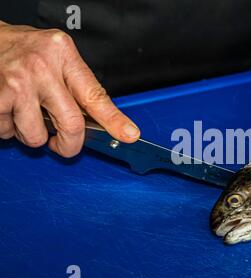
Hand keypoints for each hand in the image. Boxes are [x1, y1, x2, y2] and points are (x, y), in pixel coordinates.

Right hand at [0, 22, 139, 156]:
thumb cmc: (25, 51)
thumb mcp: (58, 56)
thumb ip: (76, 85)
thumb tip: (97, 121)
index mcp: (64, 56)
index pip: (95, 95)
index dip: (114, 120)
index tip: (129, 134)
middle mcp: (42, 68)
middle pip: (71, 124)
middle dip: (69, 145)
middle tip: (63, 145)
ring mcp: (18, 83)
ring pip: (36, 135)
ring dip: (32, 135)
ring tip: (27, 116)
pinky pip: (8, 131)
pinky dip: (9, 129)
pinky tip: (10, 110)